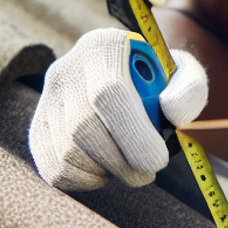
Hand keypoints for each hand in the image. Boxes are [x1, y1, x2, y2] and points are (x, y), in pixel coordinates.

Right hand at [28, 29, 207, 190]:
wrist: (130, 81)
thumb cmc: (160, 81)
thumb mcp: (184, 74)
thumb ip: (189, 90)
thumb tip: (172, 113)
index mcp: (103, 46)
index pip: (108, 94)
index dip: (133, 135)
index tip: (157, 161)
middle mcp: (67, 69)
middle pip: (83, 128)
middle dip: (121, 161)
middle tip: (146, 173)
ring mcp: (47, 100)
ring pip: (67, 152)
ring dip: (104, 172)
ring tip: (126, 165)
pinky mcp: (39, 128)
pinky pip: (53, 168)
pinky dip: (82, 181)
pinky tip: (104, 170)